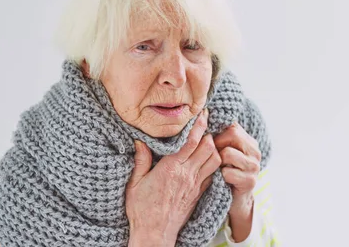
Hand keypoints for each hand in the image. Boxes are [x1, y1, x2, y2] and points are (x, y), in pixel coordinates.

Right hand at [125, 108, 221, 245]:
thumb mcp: (135, 183)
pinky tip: (207, 159)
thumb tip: (140, 141)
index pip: (191, 142)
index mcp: (170, 168)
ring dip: (214, 148)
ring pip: (214, 160)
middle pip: (208, 148)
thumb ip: (140, 161)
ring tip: (208, 140)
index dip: (199, 125)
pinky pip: (212, 174)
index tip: (202, 113)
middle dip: (209, 133)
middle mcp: (186, 175)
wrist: (155, 234)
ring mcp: (195, 185)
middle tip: (206, 123)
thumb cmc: (141, 210)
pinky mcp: (198, 194)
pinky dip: (213, 163)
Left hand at [213, 122, 261, 240]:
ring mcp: (254, 167)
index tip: (210, 144)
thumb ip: (221, 138)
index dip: (217, 133)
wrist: (236, 200)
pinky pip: (228, 172)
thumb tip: (204, 118)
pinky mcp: (250, 181)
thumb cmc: (226, 173)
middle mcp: (255, 152)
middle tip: (213, 157)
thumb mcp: (225, 154)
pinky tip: (222, 180)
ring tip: (218, 169)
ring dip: (218, 162)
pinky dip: (221, 176)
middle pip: (232, 134)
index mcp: (250, 142)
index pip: (232, 126)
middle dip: (217, 145)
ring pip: (228, 153)